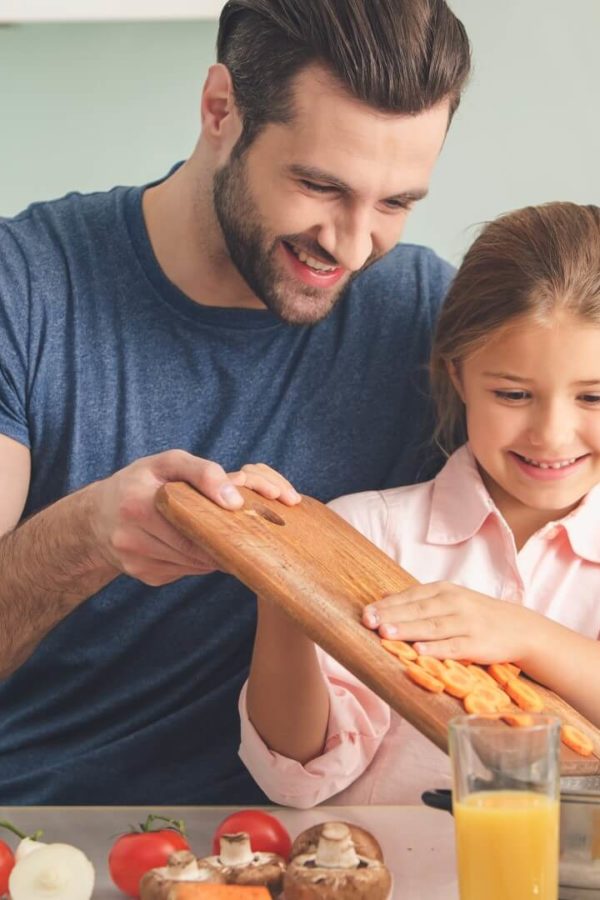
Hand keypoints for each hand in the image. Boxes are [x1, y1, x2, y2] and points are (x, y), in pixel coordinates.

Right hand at [89, 452, 300, 585]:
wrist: (95, 517)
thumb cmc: (139, 482)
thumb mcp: (167, 463)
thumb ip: (202, 471)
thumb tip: (235, 501)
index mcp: (137, 504)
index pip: (192, 523)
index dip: (223, 526)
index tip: (246, 523)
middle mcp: (130, 537)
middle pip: (194, 548)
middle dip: (222, 542)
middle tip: (245, 534)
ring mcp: (135, 561)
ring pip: (192, 564)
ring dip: (212, 554)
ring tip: (225, 538)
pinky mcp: (142, 576)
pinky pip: (183, 571)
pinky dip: (197, 561)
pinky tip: (198, 546)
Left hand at [361, 581, 538, 665]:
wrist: (519, 627)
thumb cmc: (476, 614)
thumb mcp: (448, 599)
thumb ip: (417, 599)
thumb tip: (382, 596)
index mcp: (444, 590)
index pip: (411, 596)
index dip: (387, 605)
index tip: (366, 613)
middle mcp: (454, 603)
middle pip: (418, 610)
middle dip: (391, 616)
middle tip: (368, 622)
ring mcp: (467, 623)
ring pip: (432, 627)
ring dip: (408, 630)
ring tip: (385, 633)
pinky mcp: (478, 644)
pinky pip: (454, 646)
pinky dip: (436, 648)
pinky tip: (419, 651)